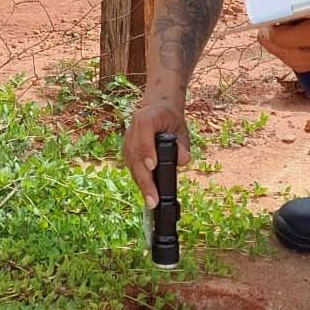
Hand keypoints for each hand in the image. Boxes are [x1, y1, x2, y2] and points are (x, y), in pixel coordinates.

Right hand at [123, 94, 191, 208]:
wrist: (157, 109)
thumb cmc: (171, 120)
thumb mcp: (182, 129)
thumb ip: (183, 144)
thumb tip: (183, 160)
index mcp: (148, 117)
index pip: (145, 130)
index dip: (147, 149)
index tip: (152, 166)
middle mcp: (133, 127)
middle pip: (136, 153)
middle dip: (144, 178)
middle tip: (153, 199)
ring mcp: (127, 139)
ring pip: (131, 163)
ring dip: (141, 182)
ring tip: (151, 201)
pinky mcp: (126, 149)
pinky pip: (131, 165)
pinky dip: (139, 179)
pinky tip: (147, 192)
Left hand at [260, 7, 309, 72]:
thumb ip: (286, 37)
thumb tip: (265, 34)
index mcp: (298, 60)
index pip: (268, 41)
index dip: (270, 24)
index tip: (279, 11)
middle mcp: (300, 60)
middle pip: (275, 38)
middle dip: (280, 23)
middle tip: (295, 10)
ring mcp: (308, 51)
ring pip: (285, 32)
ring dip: (289, 19)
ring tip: (306, 12)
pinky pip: (297, 29)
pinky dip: (298, 20)